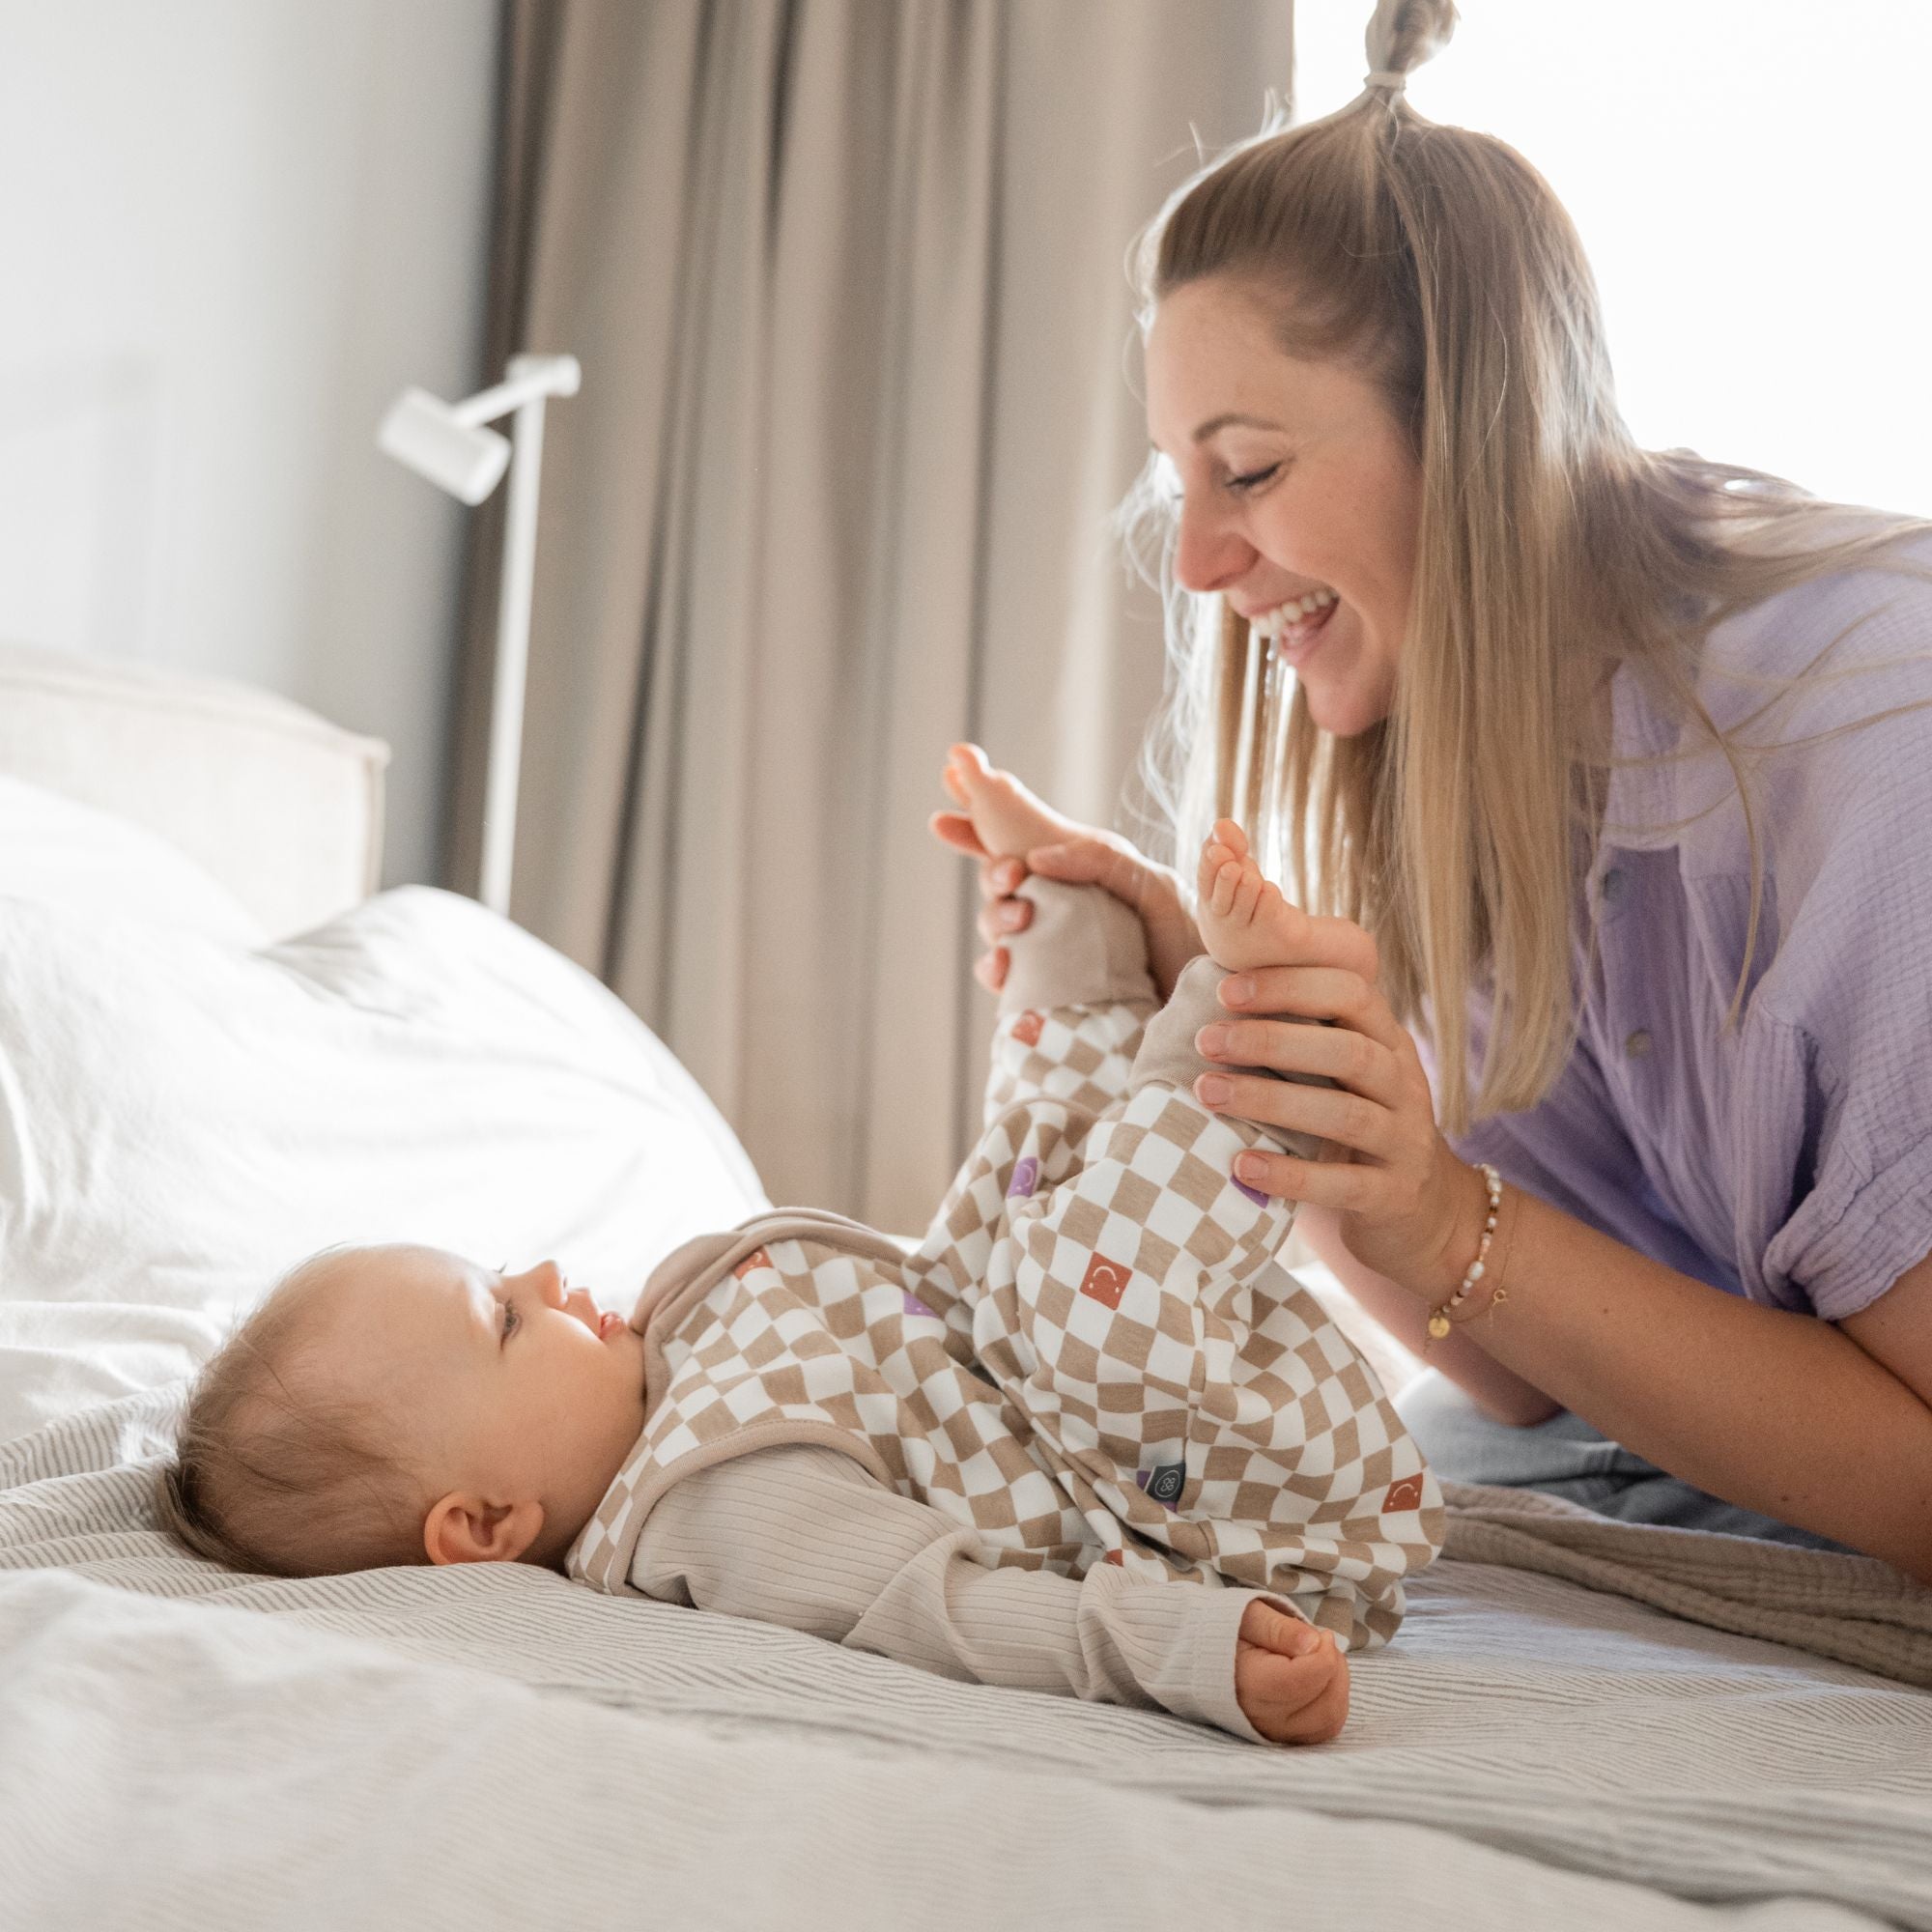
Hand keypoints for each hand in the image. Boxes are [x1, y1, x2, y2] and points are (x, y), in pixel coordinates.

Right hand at [930, 814, 1202, 1001]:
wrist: (1206, 1009)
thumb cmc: (1188, 939)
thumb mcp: (1153, 884)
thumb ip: (1099, 859)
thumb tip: (1036, 859)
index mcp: (1078, 873)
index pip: (1016, 842)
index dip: (974, 828)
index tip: (940, 816)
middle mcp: (1057, 909)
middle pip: (998, 883)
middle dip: (993, 875)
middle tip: (1013, 879)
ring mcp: (1049, 950)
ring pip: (996, 926)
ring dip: (997, 919)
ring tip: (1022, 923)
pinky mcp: (1048, 992)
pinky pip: (1005, 979)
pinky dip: (996, 971)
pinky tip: (1006, 969)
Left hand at [1193, 910, 1479, 1297]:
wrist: (1420, 1212)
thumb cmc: (1351, 1127)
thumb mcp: (1340, 1076)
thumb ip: (1298, 1038)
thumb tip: (1205, 991)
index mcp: (1387, 1042)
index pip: (1352, 993)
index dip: (1291, 985)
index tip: (1226, 990)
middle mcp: (1404, 1084)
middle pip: (1349, 1051)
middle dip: (1272, 1040)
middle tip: (1206, 1040)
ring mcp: (1404, 1141)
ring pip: (1346, 1114)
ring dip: (1271, 1101)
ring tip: (1208, 1093)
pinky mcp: (1394, 1196)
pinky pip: (1346, 1184)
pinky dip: (1292, 1176)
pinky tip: (1242, 1166)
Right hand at [1234, 1599, 1348, 1744]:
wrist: (1206, 1654)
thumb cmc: (1231, 1630)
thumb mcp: (1250, 1615)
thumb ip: (1280, 1629)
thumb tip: (1314, 1643)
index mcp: (1250, 1683)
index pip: (1306, 1679)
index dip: (1325, 1653)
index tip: (1319, 1632)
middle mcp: (1262, 1717)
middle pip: (1325, 1703)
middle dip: (1335, 1667)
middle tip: (1322, 1642)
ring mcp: (1274, 1732)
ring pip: (1330, 1719)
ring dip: (1338, 1685)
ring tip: (1321, 1658)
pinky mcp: (1285, 1738)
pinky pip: (1325, 1729)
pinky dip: (1333, 1702)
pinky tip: (1320, 1679)